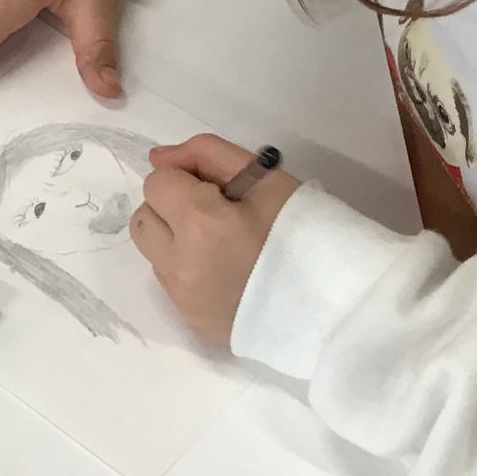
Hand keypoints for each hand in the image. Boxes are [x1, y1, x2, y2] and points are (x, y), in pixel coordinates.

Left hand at [132, 135, 299, 346]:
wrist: (332, 300)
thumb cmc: (303, 231)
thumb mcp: (265, 176)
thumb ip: (206, 154)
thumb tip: (158, 159)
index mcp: (201, 222)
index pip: (158, 183)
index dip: (187, 181)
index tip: (220, 193)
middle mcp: (181, 265)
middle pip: (144, 219)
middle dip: (171, 208)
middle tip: (214, 215)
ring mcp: (184, 298)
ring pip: (152, 254)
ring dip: (174, 241)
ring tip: (219, 245)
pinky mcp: (192, 322)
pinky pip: (171, 286)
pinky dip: (189, 272)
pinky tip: (226, 273)